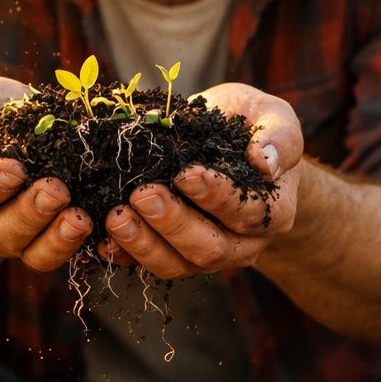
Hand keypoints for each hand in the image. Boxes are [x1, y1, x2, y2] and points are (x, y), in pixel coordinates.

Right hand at [0, 76, 92, 271]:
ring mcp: (18, 239)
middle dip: (30, 214)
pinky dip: (81, 244)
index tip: (14, 168)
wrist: (12, 129)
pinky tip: (100, 224)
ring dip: (58, 238)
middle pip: (1, 233)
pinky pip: (62, 254)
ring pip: (34, 253)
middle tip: (56, 190)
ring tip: (80, 218)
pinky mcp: (48, 241)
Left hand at [101, 82, 302, 278]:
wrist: (235, 146)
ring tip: (116, 217)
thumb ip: (278, 135)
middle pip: (209, 247)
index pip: (245, 212)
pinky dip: (125, 256)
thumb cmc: (253, 127)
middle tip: (142, 194)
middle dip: (173, 223)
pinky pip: (150, 265)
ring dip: (143, 244)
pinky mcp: (176, 256)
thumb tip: (265, 161)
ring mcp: (207, 255)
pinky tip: (102, 239)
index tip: (185, 173)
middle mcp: (243, 243)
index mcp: (273, 211)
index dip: (215, 196)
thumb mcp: (273, 116)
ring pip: (177, 265)